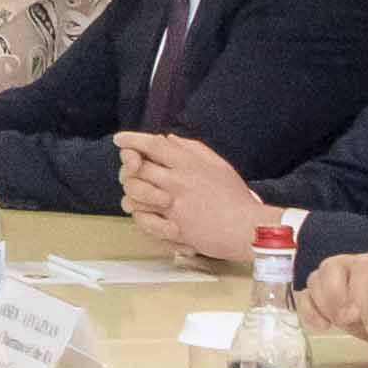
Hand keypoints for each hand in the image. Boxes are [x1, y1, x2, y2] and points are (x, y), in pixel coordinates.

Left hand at [128, 138, 273, 264]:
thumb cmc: (235, 197)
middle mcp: (177, 181)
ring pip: (134, 192)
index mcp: (189, 163)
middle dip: (127, 167)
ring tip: (135, 193)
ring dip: (130, 192)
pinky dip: (138, 214)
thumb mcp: (218, 165)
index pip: (152, 145)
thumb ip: (193, 149)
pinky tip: (144, 213)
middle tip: (129, 171)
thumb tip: (169, 139)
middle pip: (136, 167)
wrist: (246, 228)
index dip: (132, 140)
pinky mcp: (172, 226)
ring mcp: (173, 204)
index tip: (120, 139)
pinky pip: (142, 218)